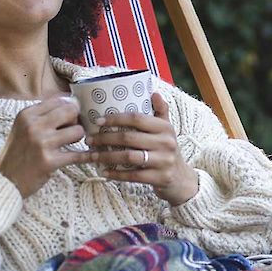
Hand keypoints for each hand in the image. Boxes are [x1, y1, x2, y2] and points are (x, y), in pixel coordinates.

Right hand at [0, 95, 88, 197]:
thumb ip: (42, 115)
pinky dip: (86, 156)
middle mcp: (34, 126)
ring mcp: (42, 143)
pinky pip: (78, 155)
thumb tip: (69, 101)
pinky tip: (88, 157)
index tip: (68, 118)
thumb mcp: (22, 127)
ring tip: (70, 144)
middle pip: (70, 111)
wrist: (5, 180)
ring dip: (78, 138)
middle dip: (76, 120)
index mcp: (27, 115)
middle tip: (70, 131)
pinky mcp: (49, 161)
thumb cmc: (17, 153)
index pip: (58, 100)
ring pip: (78, 131)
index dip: (68, 108)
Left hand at [81, 93, 199, 205]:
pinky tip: (104, 172)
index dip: (115, 119)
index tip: (98, 121)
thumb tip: (154, 92)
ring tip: (92, 156)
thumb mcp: (168, 130)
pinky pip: (134, 175)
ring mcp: (164, 161)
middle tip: (89, 140)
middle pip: (129, 137)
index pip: (136, 118)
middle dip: (105, 138)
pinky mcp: (160, 178)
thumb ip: (161, 111)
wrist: (182, 179)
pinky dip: (117, 174)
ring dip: (107, 156)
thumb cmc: (167, 150)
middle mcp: (166, 142)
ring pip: (129, 156)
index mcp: (165, 127)